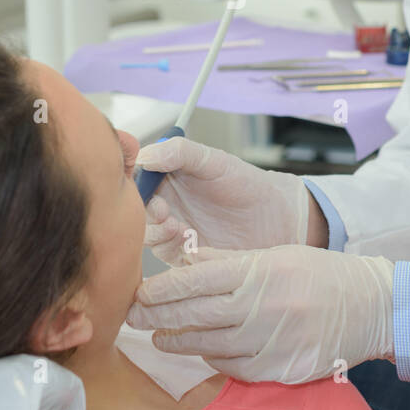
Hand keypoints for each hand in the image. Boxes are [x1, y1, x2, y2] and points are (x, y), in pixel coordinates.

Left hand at [126, 244, 395, 383]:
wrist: (373, 308)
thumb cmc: (322, 275)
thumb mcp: (276, 255)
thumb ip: (230, 260)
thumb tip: (187, 258)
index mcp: (260, 272)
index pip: (198, 280)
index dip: (164, 288)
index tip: (140, 291)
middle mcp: (263, 307)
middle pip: (197, 314)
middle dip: (159, 316)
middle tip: (133, 316)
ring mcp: (272, 341)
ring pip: (210, 345)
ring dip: (180, 341)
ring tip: (159, 337)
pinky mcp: (281, 368)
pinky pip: (235, 367)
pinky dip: (214, 359)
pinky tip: (202, 351)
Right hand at [137, 137, 309, 263]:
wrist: (277, 217)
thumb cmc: (246, 184)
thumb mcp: (214, 160)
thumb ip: (180, 152)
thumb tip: (145, 156)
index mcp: (166, 179)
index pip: (136, 180)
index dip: (133, 183)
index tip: (140, 183)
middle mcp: (166, 206)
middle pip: (136, 212)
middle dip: (144, 212)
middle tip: (161, 209)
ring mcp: (173, 233)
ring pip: (148, 236)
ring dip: (156, 232)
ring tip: (177, 226)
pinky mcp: (185, 257)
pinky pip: (167, 257)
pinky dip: (171, 249)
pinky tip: (188, 241)